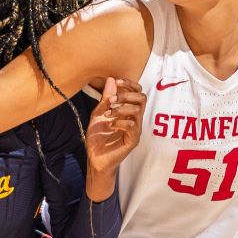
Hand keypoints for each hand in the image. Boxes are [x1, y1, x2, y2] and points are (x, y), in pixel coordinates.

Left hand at [84, 77, 145, 198]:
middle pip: (142, 98)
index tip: (116, 81)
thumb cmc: (98, 137)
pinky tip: (110, 125)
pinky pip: (132, 126)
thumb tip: (112, 79)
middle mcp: (135, 119)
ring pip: (138, 110)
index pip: (138, 92)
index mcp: (128, 111)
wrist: (95, 158)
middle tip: (112, 99)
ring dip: (120, 108)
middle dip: (126, 94)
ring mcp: (135, 130)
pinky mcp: (132, 141)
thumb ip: (106, 98)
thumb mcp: (99, 113)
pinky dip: (119, 121)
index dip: (129, 84)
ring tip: (108, 113)